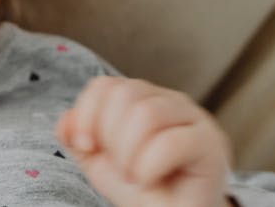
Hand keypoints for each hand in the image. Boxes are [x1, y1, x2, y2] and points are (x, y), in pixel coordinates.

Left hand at [55, 76, 233, 206]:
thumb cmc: (142, 188)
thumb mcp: (98, 161)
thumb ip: (78, 137)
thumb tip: (65, 122)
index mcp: (141, 98)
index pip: (105, 85)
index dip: (86, 113)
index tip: (85, 146)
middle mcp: (169, 100)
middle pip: (124, 95)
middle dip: (110, 138)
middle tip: (120, 167)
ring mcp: (193, 118)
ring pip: (146, 114)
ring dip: (129, 154)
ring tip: (135, 175)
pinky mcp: (209, 142)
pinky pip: (170, 141)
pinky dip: (149, 166)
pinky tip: (150, 180)